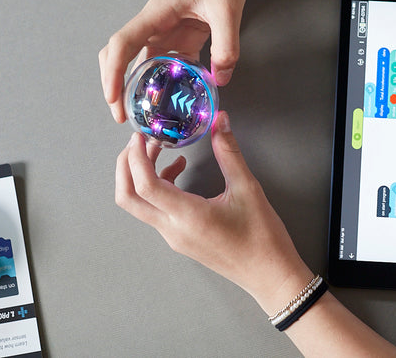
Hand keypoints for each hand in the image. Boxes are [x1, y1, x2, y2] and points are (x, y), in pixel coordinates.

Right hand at [99, 0, 265, 121]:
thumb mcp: (228, 10)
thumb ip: (226, 47)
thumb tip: (219, 80)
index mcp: (158, 12)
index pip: (123, 44)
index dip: (113, 72)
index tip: (112, 98)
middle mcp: (155, 22)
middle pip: (121, 54)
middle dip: (116, 85)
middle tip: (122, 116)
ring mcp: (166, 28)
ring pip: (142, 61)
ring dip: (140, 86)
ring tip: (145, 116)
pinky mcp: (181, 33)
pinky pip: (166, 61)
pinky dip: (165, 80)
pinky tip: (174, 99)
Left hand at [114, 113, 312, 312]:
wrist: (269, 275)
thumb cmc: (262, 237)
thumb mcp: (247, 189)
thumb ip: (229, 152)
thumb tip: (220, 120)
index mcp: (188, 216)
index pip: (146, 186)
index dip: (136, 158)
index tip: (140, 136)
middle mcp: (173, 229)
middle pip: (129, 198)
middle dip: (126, 166)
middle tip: (140, 141)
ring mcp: (174, 237)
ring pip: (140, 205)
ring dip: (141, 176)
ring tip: (161, 151)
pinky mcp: (180, 239)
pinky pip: (156, 211)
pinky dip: (157, 188)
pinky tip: (179, 172)